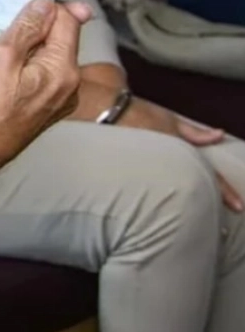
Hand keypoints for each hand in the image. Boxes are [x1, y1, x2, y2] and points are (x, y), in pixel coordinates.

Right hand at [0, 0, 101, 113]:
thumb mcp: (2, 59)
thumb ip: (26, 28)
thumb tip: (46, 2)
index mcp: (62, 72)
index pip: (67, 22)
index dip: (45, 4)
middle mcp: (61, 87)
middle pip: (45, 41)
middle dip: (14, 23)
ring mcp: (43, 100)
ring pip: (20, 60)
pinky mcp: (24, 110)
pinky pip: (7, 79)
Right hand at [116, 97, 243, 211]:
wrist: (100, 111)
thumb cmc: (133, 112)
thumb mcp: (168, 119)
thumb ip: (194, 132)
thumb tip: (218, 135)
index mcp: (177, 150)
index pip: (207, 173)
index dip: (225, 191)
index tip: (238, 205)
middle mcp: (164, 163)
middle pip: (191, 188)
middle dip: (206, 202)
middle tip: (220, 220)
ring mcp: (147, 171)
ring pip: (172, 193)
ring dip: (184, 205)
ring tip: (195, 218)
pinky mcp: (130, 176)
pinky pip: (152, 190)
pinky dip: (161, 199)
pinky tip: (163, 208)